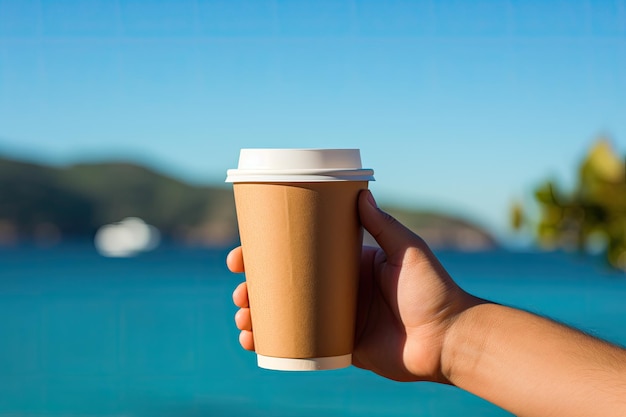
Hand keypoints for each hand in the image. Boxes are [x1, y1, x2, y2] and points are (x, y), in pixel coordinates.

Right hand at [227, 190, 480, 382]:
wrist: (448, 338)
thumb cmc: (433, 290)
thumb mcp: (407, 250)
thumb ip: (384, 225)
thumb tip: (361, 192)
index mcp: (348, 263)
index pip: (299, 254)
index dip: (266, 254)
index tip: (240, 255)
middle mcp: (337, 289)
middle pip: (285, 286)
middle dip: (254, 288)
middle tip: (240, 291)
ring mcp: (336, 319)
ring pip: (285, 315)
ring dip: (256, 316)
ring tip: (243, 319)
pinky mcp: (340, 346)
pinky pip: (300, 345)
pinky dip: (273, 345)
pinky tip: (254, 344)